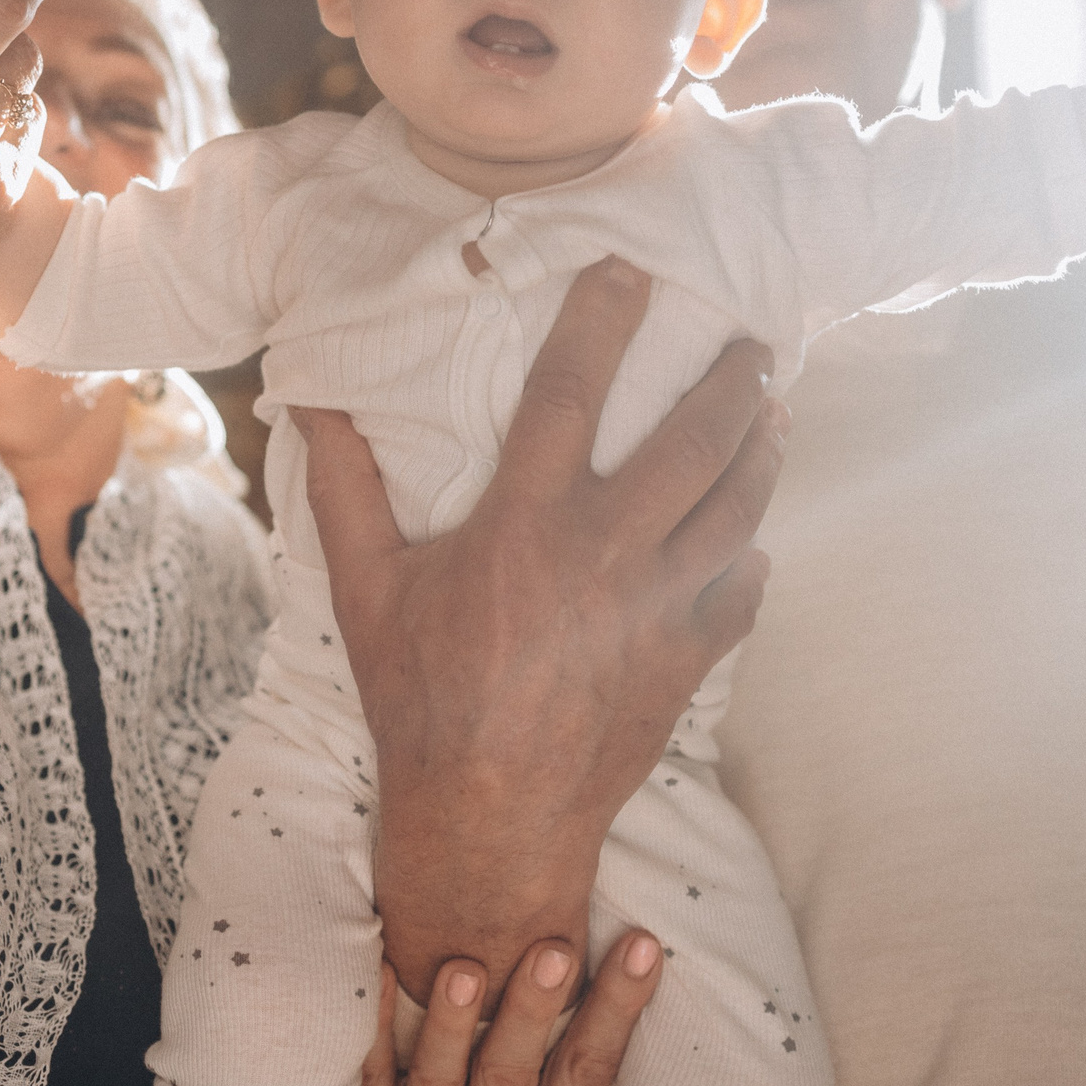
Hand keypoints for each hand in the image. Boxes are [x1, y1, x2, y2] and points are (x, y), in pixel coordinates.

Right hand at [299, 257, 786, 1005]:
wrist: (487, 817)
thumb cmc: (420, 700)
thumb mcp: (367, 590)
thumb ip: (345, 488)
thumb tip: (310, 400)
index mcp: (525, 525)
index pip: (570, 392)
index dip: (602, 320)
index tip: (629, 269)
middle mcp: (604, 554)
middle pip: (692, 442)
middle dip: (729, 382)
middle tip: (752, 343)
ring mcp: (657, 609)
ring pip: (737, 509)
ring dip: (762, 453)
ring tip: (774, 414)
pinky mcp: (686, 660)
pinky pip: (743, 596)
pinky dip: (755, 562)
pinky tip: (758, 540)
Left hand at [357, 931, 663, 1085]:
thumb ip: (566, 1062)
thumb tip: (618, 962)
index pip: (588, 1067)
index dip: (617, 1009)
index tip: (643, 945)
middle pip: (510, 1073)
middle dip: (531, 1011)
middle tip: (555, 950)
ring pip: (439, 1079)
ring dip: (451, 1025)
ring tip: (464, 970)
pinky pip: (370, 1076)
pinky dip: (374, 1024)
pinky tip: (382, 967)